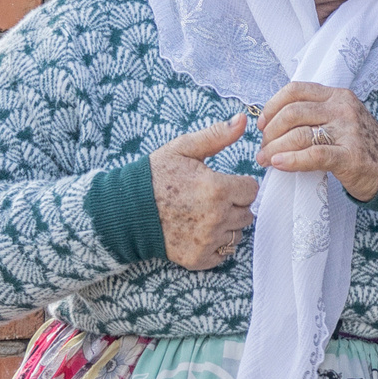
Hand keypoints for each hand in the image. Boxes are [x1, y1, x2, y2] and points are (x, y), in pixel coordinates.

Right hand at [151, 113, 259, 269]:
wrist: (126, 208)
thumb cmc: (155, 175)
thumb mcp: (183, 149)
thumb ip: (216, 136)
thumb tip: (243, 120)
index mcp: (217, 189)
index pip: (251, 190)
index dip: (239, 185)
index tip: (223, 183)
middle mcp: (216, 217)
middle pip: (247, 213)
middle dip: (234, 205)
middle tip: (210, 199)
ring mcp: (207, 240)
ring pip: (237, 234)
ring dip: (227, 225)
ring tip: (204, 214)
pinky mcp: (198, 258)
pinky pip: (224, 253)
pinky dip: (216, 245)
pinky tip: (200, 231)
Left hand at [258, 81, 377, 203]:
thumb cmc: (357, 145)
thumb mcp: (339, 118)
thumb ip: (313, 113)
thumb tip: (272, 122)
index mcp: (337, 95)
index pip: (295, 90)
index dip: (272, 106)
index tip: (262, 124)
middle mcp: (342, 108)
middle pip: (293, 113)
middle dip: (270, 132)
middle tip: (263, 148)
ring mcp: (348, 131)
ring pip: (299, 134)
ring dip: (275, 148)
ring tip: (266, 160)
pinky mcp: (350, 156)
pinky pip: (313, 155)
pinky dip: (291, 160)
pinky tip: (279, 165)